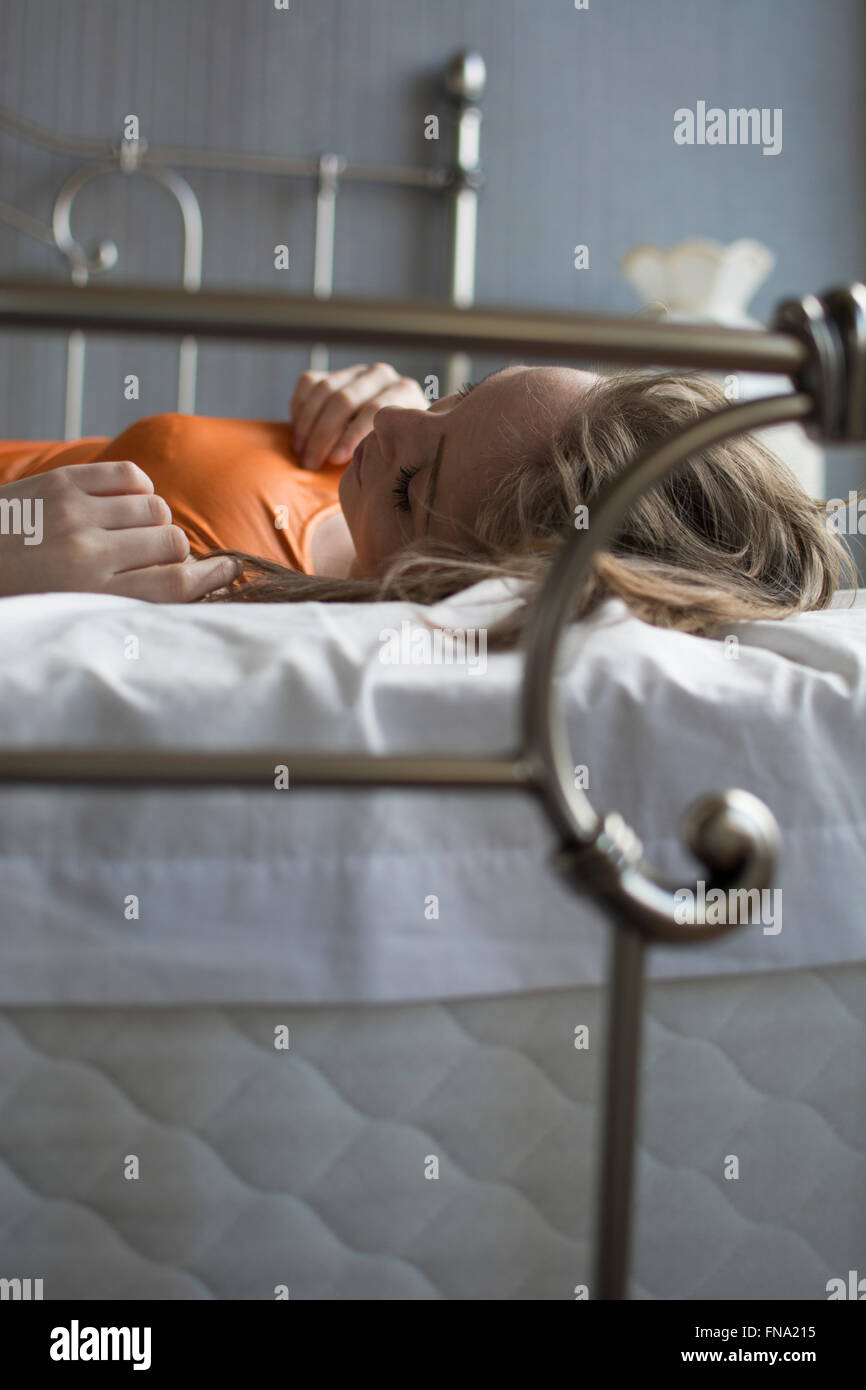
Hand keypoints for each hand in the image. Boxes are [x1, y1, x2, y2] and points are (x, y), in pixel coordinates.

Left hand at [0, 461, 241, 601]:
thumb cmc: (20, 596)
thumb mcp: (68, 615)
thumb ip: (121, 602)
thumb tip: (184, 582)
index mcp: (90, 596)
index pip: (174, 585)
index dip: (212, 577)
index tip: (229, 568)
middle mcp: (87, 553)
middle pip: (172, 544)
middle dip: (174, 551)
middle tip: (156, 558)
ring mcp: (75, 513)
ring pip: (157, 508)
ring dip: (156, 520)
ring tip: (134, 531)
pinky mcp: (63, 482)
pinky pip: (131, 476)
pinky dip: (139, 488)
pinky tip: (124, 503)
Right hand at [290, 362, 428, 469]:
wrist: (390, 432)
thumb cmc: (395, 451)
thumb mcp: (398, 452)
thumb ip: (386, 455)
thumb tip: (360, 471)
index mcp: (404, 392)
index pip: (373, 410)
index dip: (351, 436)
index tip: (334, 461)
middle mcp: (381, 375)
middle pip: (344, 400)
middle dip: (323, 434)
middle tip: (311, 463)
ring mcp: (356, 371)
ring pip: (324, 390)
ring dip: (307, 424)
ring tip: (300, 452)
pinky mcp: (333, 372)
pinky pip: (308, 382)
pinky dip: (299, 408)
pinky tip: (298, 432)